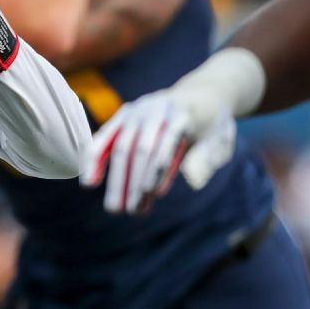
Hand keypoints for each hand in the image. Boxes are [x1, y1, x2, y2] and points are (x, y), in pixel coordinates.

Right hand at [80, 90, 235, 213]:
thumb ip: (206, 160)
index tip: (150, 193)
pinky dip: (94, 159)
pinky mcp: (122, 117)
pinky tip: (88, 182)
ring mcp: (136, 111)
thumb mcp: (220, 141)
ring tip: (115, 208)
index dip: (156, 168)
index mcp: (182, 113)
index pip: (166, 142)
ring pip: (121, 147)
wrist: (200, 96)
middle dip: (132, 182)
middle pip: (139, 148)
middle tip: (130, 212)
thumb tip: (193, 183)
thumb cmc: (211, 127)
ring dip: (117, 180)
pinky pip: (104, 138)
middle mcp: (154, 109)